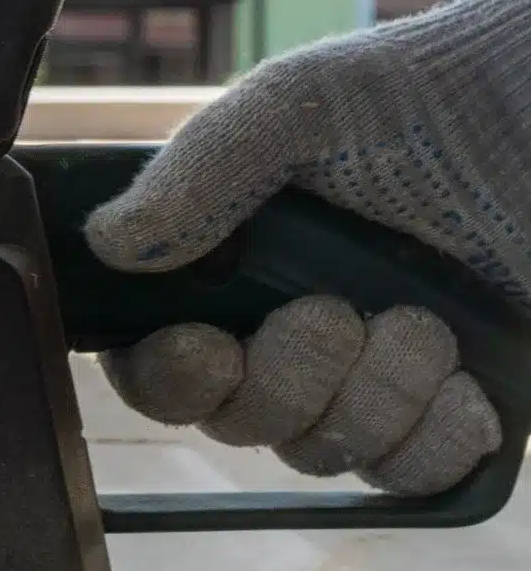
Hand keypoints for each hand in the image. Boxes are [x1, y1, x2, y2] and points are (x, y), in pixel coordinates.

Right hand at [85, 0, 530, 492]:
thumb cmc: (408, 96)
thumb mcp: (291, 109)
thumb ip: (201, 170)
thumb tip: (108, 240)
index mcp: (222, 270)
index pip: (155, 365)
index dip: (169, 377)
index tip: (208, 348)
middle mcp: (281, 332)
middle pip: (241, 421)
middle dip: (289, 377)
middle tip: (336, 310)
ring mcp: (362, 377)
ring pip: (326, 451)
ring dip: (376, 395)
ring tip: (424, 320)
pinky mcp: (441, 406)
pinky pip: (411, 474)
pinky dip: (435, 437)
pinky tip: (461, 377)